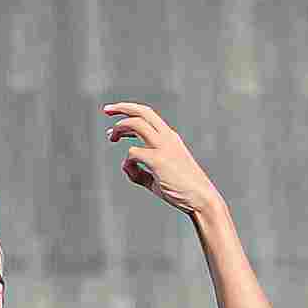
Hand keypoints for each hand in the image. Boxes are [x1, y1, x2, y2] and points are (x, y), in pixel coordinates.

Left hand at [104, 102, 224, 222]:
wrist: (201, 199)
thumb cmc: (181, 190)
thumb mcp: (157, 177)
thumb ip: (140, 170)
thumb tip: (125, 165)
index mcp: (170, 138)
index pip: (148, 116)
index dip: (129, 112)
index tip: (114, 116)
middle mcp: (167, 138)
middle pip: (142, 112)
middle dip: (123, 108)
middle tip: (106, 110)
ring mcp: (163, 147)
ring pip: (137, 124)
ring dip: (120, 127)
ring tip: (111, 137)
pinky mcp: (158, 160)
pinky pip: (133, 153)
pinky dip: (128, 161)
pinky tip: (132, 171)